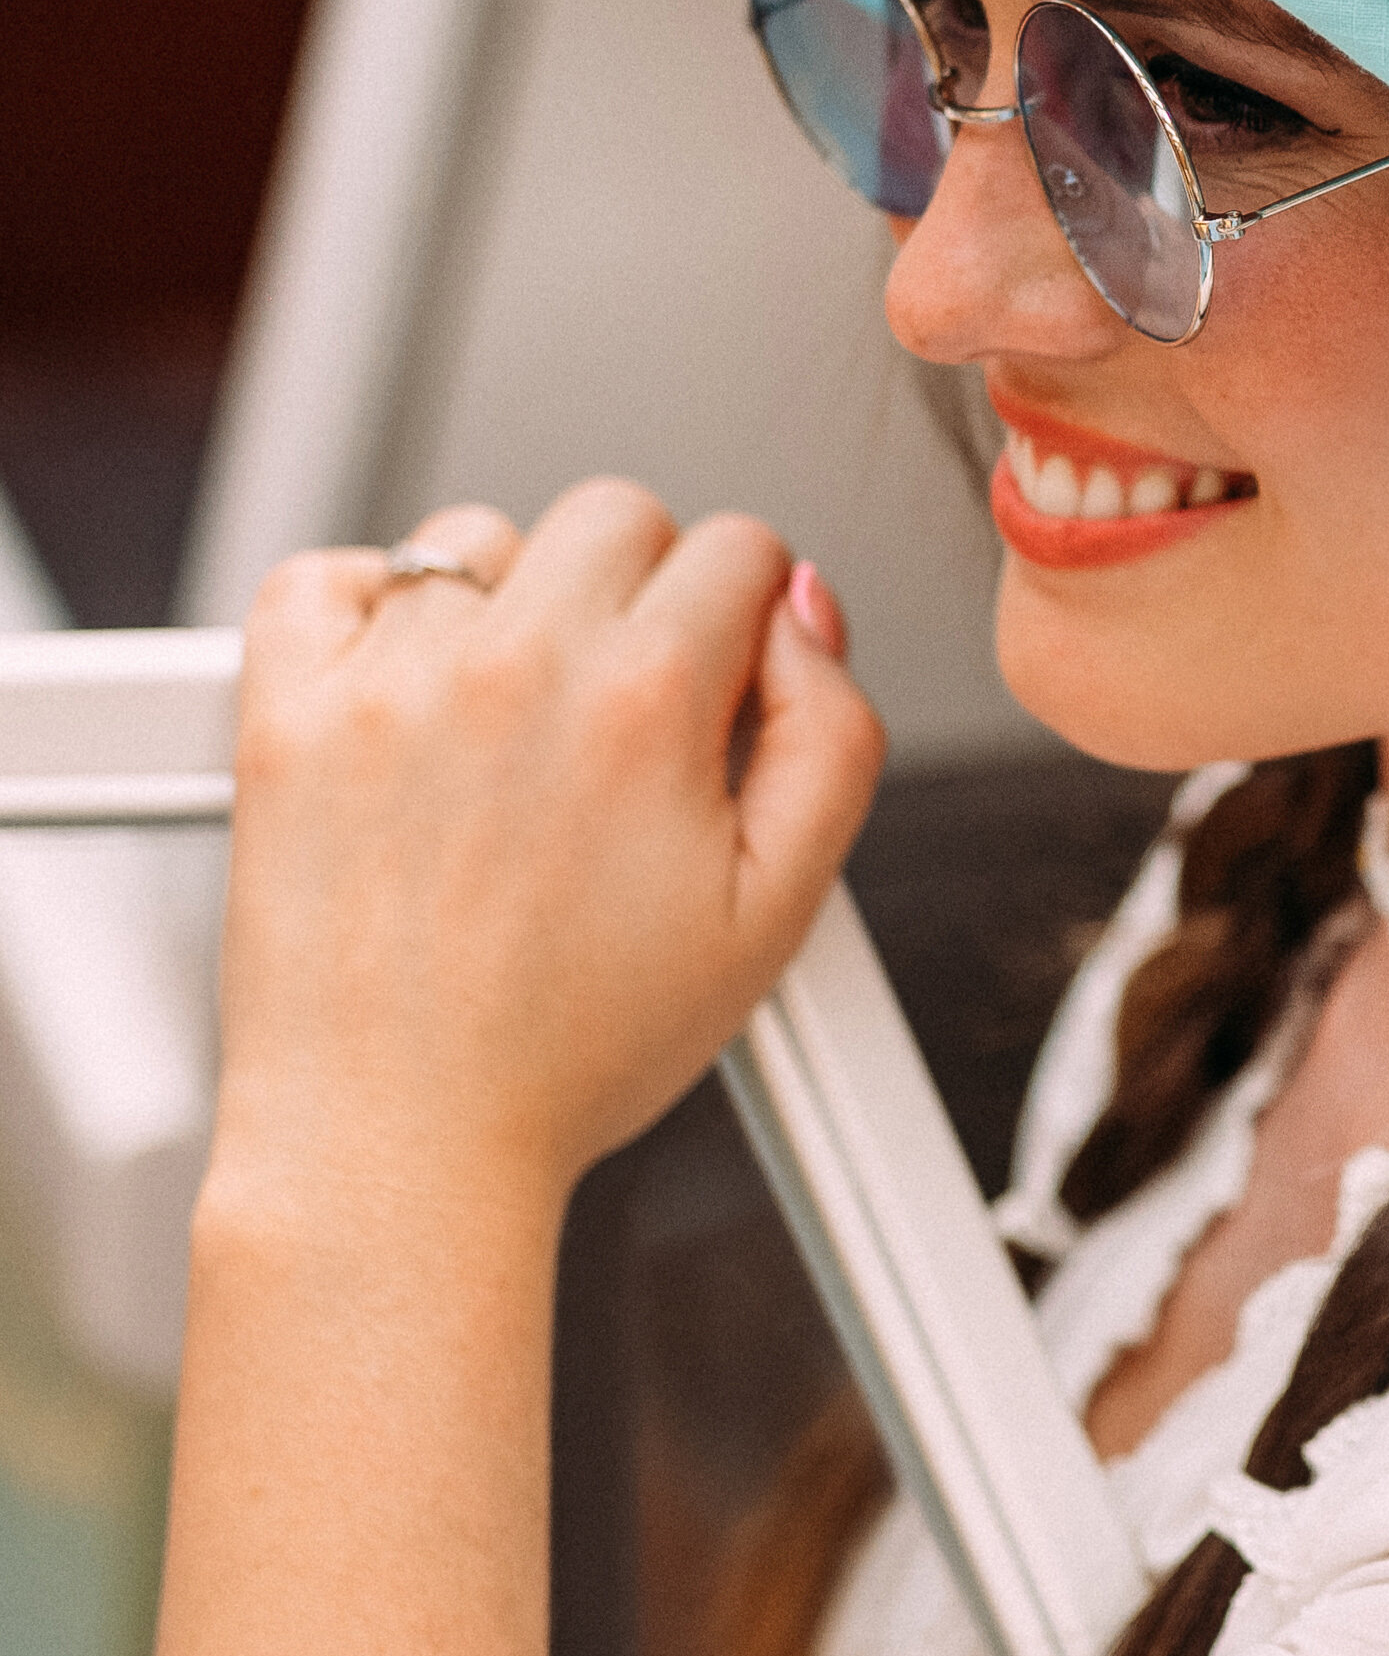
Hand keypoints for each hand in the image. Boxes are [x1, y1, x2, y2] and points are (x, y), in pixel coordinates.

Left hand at [211, 480, 885, 1240]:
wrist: (400, 1140)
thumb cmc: (573, 1052)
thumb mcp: (779, 913)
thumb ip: (833, 739)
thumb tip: (806, 614)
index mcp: (645, 704)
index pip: (736, 548)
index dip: (746, 620)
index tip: (717, 688)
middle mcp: (515, 666)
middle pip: (615, 515)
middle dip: (641, 593)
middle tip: (622, 711)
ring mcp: (390, 680)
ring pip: (480, 539)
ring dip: (510, 603)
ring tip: (510, 724)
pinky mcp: (287, 711)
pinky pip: (324, 577)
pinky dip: (363, 607)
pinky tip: (406, 688)